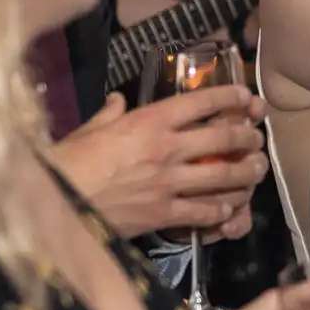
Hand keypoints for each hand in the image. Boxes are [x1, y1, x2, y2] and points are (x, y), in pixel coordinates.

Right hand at [49, 87, 267, 239]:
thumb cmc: (66, 163)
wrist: (52, 204)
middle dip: (248, 138)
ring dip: (247, 174)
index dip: (232, 96)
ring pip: (224, 177)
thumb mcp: (88, 130)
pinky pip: (203, 211)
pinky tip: (228, 209)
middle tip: (257, 139)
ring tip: (257, 171)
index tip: (247, 96)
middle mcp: (166, 148)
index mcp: (148, 121)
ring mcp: (167, 183)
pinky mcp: (162, 213)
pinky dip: (221, 211)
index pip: (202, 102)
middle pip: (225, 139)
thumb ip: (109, 115)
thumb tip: (118, 102)